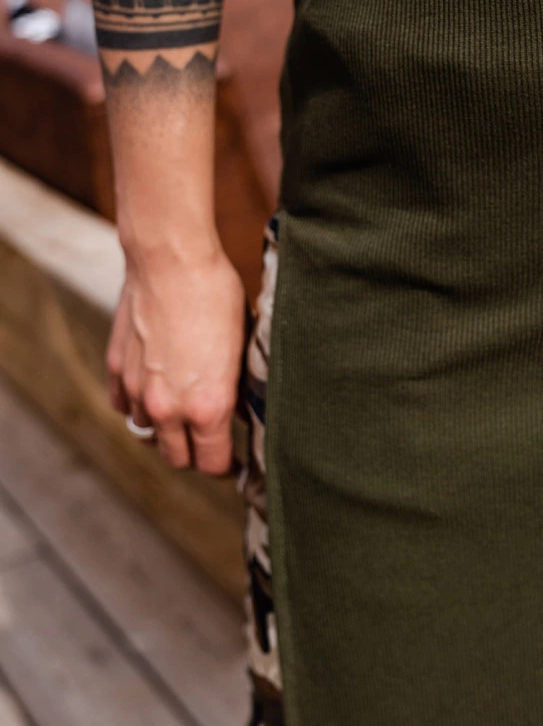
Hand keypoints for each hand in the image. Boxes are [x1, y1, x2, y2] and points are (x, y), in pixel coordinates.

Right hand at [106, 244, 245, 474]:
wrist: (171, 259)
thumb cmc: (217, 294)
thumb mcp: (243, 345)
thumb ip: (239, 388)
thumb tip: (240, 412)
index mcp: (207, 407)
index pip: (213, 465)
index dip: (227, 466)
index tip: (234, 461)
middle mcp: (167, 407)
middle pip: (177, 459)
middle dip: (195, 454)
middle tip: (209, 441)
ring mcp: (137, 390)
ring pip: (147, 433)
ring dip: (164, 429)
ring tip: (181, 412)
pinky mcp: (116, 368)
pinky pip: (123, 405)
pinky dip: (136, 405)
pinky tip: (153, 390)